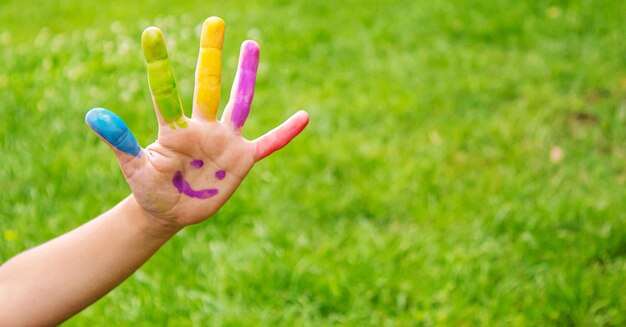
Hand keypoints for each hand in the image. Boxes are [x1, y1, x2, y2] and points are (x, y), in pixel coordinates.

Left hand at [85, 17, 308, 226]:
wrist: (170, 211)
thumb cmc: (150, 188)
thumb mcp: (135, 168)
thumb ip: (121, 142)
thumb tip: (93, 113)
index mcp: (173, 129)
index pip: (166, 92)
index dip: (159, 65)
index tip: (151, 33)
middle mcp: (201, 127)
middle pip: (208, 86)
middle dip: (210, 55)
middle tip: (214, 22)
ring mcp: (224, 142)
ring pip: (239, 103)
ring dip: (246, 76)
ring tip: (251, 44)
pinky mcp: (242, 160)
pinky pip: (269, 143)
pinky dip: (285, 133)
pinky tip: (304, 116)